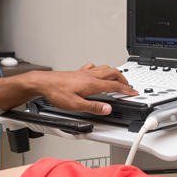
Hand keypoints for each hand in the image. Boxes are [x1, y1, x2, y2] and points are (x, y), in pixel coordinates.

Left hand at [0, 62, 136, 113]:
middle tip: (128, 86)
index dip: (126, 90)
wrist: (43, 83)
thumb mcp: (75, 105)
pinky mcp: (77, 72)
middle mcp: (89, 76)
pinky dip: (100, 70)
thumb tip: (108, 109)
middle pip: (113, 73)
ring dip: (114, 73)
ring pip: (104, 68)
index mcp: (92, 84)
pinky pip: (93, 67)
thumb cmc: (56, 93)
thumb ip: (93, 107)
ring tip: (118, 79)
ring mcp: (83, 72)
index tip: (133, 93)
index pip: (114, 85)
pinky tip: (97, 73)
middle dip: (123, 80)